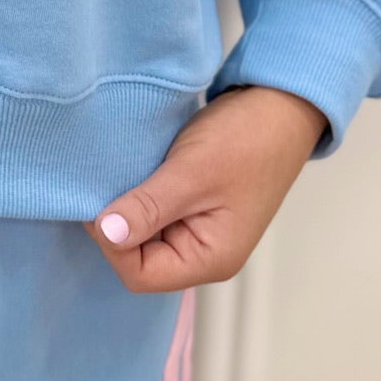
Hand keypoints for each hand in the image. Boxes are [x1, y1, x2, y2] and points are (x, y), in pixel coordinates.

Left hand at [84, 85, 328, 291]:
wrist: (280, 105)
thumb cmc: (245, 140)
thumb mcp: (191, 174)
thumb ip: (147, 208)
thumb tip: (106, 233)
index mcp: (210, 258)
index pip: (139, 274)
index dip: (112, 243)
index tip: (100, 201)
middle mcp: (204, 253)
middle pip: (139, 258)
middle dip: (117, 225)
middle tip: (104, 183)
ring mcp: (200, 230)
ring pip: (144, 234)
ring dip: (127, 207)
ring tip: (117, 174)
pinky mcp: (194, 206)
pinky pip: (155, 213)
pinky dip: (139, 195)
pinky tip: (131, 171)